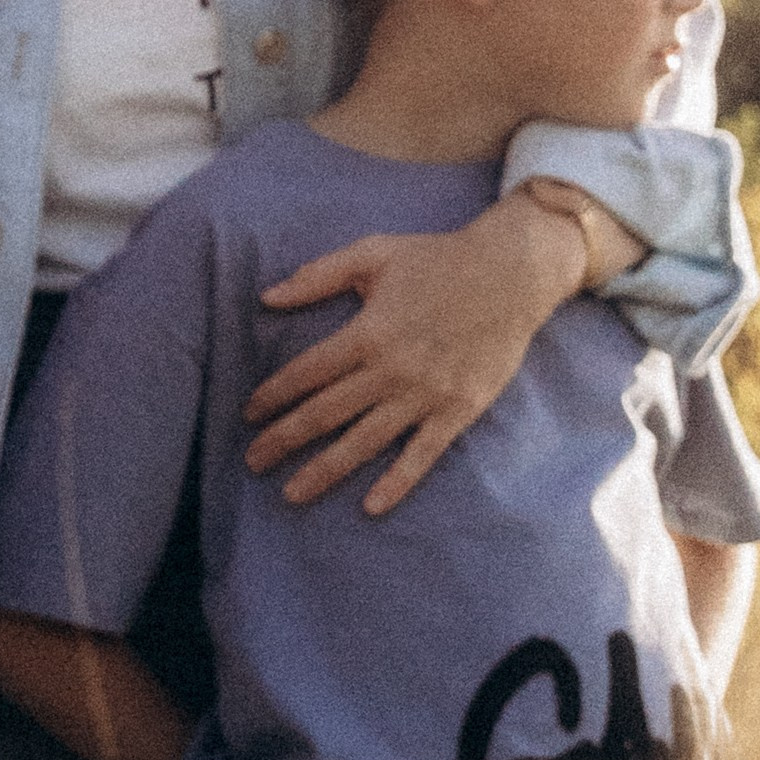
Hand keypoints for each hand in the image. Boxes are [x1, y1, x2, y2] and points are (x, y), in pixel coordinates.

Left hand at [244, 197, 587, 515]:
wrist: (511, 273)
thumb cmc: (437, 259)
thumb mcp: (372, 253)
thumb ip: (318, 275)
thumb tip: (267, 297)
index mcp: (366, 332)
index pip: (306, 373)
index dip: (273, 395)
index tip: (248, 414)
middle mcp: (390, 370)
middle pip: (325, 413)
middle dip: (284, 440)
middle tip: (253, 461)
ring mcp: (425, 395)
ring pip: (364, 441)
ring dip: (325, 470)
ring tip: (291, 494)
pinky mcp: (458, 410)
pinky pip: (422, 454)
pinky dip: (397, 481)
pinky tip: (370, 506)